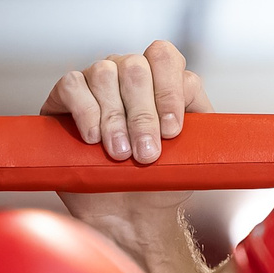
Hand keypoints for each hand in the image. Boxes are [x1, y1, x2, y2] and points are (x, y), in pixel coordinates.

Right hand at [42, 40, 209, 165]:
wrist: (127, 215)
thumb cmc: (160, 181)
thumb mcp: (193, 156)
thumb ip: (204, 128)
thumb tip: (210, 113)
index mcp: (161, 79)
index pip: (165, 57)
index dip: (169, 92)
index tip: (171, 131)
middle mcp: (128, 72)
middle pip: (136, 67)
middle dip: (143, 115)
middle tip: (146, 154)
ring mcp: (96, 81)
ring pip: (105, 73)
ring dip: (115, 119)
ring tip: (121, 154)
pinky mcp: (64, 99)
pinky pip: (72, 85)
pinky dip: (85, 111)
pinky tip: (93, 138)